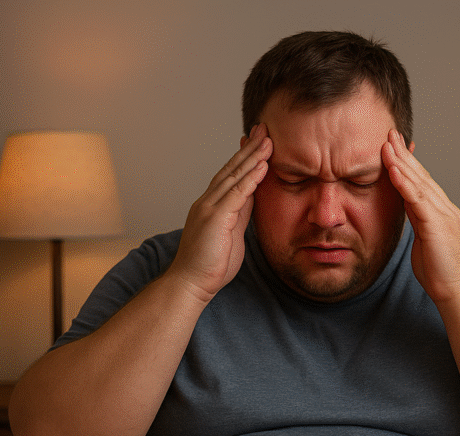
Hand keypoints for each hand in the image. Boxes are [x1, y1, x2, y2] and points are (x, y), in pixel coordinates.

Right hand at [170, 123, 271, 301]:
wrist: (190, 283)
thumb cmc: (210, 264)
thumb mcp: (231, 233)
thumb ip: (240, 213)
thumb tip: (252, 197)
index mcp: (213, 205)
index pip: (232, 175)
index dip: (246, 157)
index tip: (259, 140)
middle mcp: (209, 201)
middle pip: (232, 168)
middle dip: (250, 148)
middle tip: (264, 128)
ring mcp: (210, 208)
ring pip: (235, 176)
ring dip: (253, 156)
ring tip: (268, 139)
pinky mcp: (215, 218)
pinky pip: (236, 193)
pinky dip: (251, 178)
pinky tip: (263, 165)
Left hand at [382, 130, 459, 302]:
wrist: (457, 292)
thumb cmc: (442, 273)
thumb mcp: (424, 242)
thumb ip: (418, 223)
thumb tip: (407, 211)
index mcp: (442, 213)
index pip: (423, 183)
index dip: (408, 164)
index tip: (394, 147)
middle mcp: (445, 209)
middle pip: (422, 176)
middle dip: (404, 154)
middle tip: (390, 134)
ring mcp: (443, 216)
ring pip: (419, 183)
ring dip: (401, 162)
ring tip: (387, 144)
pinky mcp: (437, 226)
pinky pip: (418, 200)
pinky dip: (405, 183)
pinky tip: (394, 170)